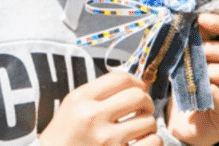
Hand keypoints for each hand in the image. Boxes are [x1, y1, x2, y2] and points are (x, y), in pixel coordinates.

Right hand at [40, 69, 160, 145]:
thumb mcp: (74, 104)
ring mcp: (106, 140)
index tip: (138, 88)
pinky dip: (152, 141)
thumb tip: (134, 84)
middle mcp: (93, 117)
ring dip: (148, 124)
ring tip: (139, 128)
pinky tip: (142, 141)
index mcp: (81, 98)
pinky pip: (152, 143)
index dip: (136, 82)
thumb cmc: (66, 132)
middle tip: (142, 108)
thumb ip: (98, 92)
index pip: (121, 79)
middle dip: (146, 101)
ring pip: (148, 121)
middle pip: (138, 97)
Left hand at [166, 13, 218, 145]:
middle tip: (187, 52)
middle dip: (207, 48)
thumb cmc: (194, 87)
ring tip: (187, 75)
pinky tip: (193, 93)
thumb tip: (193, 16)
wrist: (190, 125)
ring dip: (199, 71)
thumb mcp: (196, 60)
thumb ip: (199, 40)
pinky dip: (201, 90)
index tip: (200, 18)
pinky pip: (216, 95)